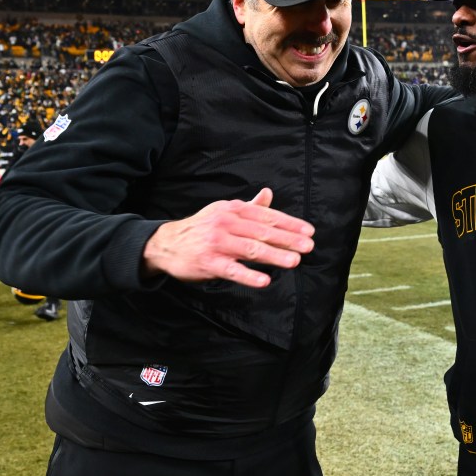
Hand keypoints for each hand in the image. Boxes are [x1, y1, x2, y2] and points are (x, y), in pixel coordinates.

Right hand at [142, 188, 314, 287]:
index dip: (289, 224)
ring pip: (251, 249)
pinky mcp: (209, 262)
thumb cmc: (202, 228)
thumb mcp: (224, 211)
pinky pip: (232, 270)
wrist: (167, 243)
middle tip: (308, 246)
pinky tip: (265, 281)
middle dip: (288, 239)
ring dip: (274, 256)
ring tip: (294, 261)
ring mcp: (217, 243)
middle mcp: (226, 223)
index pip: (266, 216)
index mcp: (233, 210)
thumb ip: (249, 206)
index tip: (308, 231)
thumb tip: (268, 194)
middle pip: (262, 232)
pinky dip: (249, 276)